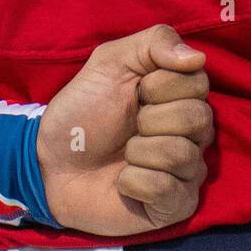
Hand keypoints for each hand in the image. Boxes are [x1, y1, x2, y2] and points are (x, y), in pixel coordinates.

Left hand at [36, 24, 213, 235]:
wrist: (52, 161)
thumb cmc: (83, 109)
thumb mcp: (110, 61)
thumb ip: (155, 43)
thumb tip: (197, 56)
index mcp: (183, 96)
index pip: (199, 82)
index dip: (160, 85)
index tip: (136, 91)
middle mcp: (193, 134)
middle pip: (198, 118)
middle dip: (150, 118)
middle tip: (130, 124)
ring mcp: (187, 172)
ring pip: (182, 155)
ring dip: (139, 151)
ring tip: (124, 153)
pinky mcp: (174, 207)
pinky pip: (168, 191)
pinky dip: (135, 182)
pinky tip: (123, 180)